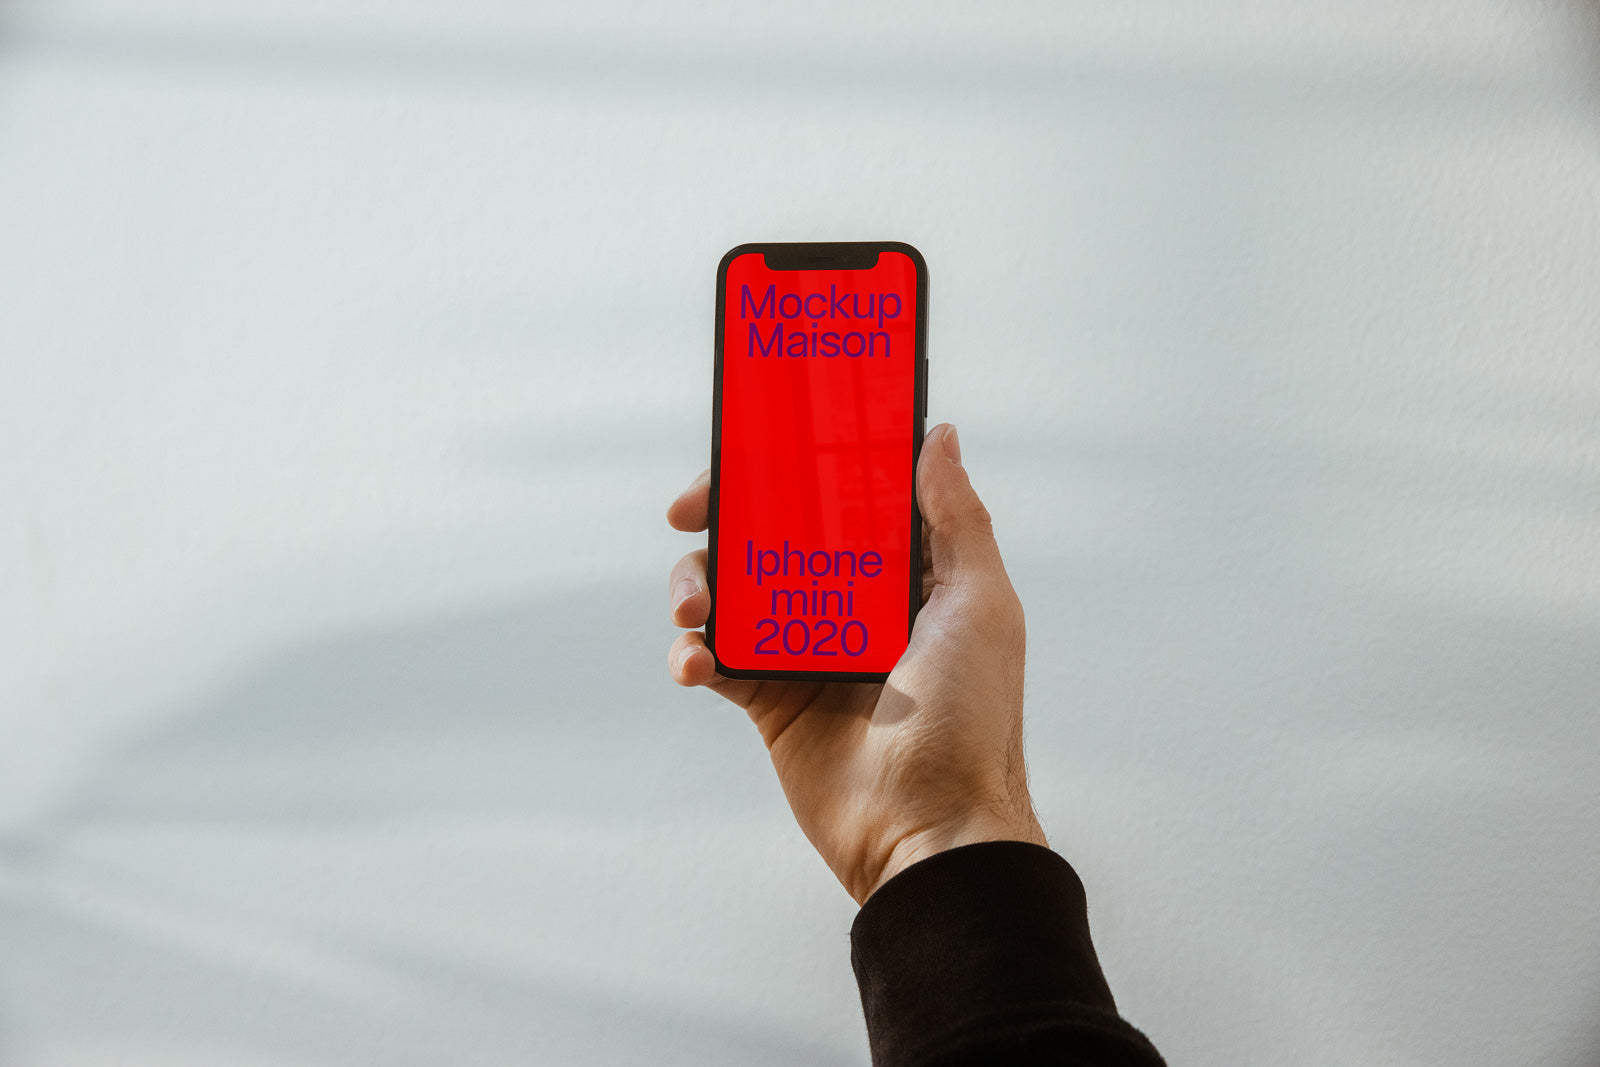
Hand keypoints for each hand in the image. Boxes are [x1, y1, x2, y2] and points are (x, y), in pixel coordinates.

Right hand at [666, 423, 1046, 903]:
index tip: (753, 443)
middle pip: (772, 534)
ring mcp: (806, 651)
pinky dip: (693, 652)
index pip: (840, 496)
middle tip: (689, 511)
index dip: (796, 465)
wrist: (931, 829)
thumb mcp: (981, 602)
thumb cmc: (972, 718)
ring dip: (697, 584)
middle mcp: (851, 603)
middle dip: (724, 514)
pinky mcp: (771, 701)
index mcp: (903, 573)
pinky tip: (694, 659)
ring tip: (691, 607)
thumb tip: (939, 435)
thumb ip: (955, 516)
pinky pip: (717, 659)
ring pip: (733, 591)